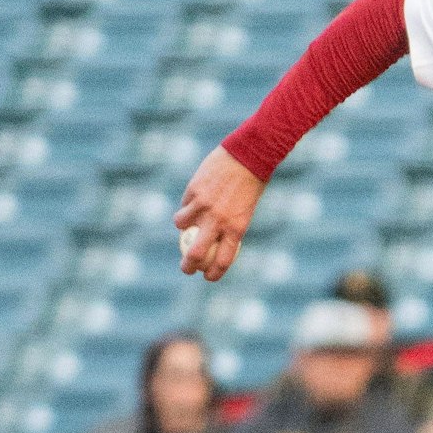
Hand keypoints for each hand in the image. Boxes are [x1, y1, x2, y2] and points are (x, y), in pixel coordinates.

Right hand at [175, 146, 264, 281]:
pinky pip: (184, 206)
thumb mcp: (245, 210)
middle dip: (188, 266)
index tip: (207, 276)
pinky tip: (191, 203)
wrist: (248, 156)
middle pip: (196, 253)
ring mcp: (204, 207)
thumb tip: (214, 239)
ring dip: (182, 228)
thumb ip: (229, 225)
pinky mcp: (194, 192)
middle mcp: (219, 221)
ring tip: (187, 223)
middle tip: (186, 268)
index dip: (213, 273)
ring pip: (181, 226)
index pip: (223, 260)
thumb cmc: (252, 184)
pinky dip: (184, 208)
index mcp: (237, 228)